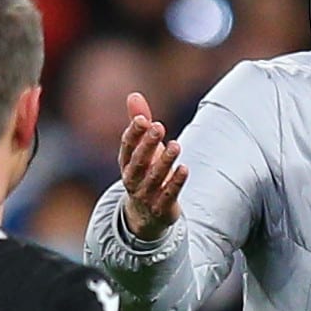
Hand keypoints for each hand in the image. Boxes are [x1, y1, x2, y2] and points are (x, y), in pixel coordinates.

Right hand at [118, 92, 187, 241]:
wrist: (146, 215)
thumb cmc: (145, 173)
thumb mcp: (141, 149)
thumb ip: (138, 123)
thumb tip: (134, 94)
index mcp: (126, 163)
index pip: (127, 147)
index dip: (133, 133)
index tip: (143, 119)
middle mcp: (133, 179)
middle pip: (139, 161)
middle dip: (148, 144)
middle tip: (159, 127)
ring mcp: (146, 195)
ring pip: (154, 178)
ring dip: (165, 161)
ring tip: (176, 145)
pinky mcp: (161, 208)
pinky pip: (168, 195)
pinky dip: (176, 182)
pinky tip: (185, 169)